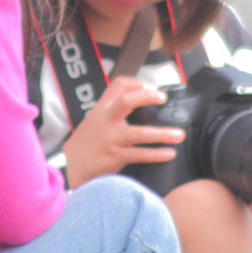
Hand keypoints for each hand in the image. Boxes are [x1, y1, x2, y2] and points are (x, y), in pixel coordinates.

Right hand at [63, 77, 184, 188]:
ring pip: (140, 133)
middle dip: (147, 97)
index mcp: (100, 110)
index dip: (135, 83)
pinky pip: (140, 154)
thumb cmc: (83, 147)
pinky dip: (157, 154)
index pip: (117, 86)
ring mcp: (111, 139)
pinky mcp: (115, 157)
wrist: (72, 169)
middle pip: (127, 101)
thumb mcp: (91, 123)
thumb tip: (129, 108)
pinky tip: (169, 153)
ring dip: (162, 134)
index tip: (148, 87)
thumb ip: (109, 115)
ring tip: (178, 135)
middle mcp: (106, 122)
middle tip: (162, 98)